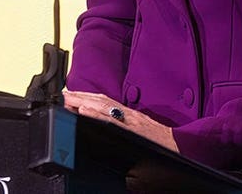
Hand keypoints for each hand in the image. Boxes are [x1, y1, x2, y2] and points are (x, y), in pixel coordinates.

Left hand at [63, 90, 178, 152]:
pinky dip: (97, 115)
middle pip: (100, 101)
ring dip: (83, 101)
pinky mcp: (132, 130)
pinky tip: (84, 111)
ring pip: (104, 107)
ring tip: (67, 99)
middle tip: (61, 94)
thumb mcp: (141, 131)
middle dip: (79, 97)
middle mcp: (128, 114)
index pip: (104, 101)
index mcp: (129, 115)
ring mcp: (130, 121)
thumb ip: (125, 128)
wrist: (180, 146)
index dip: (86, 96)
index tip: (69, 94)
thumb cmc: (161, 142)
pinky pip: (112, 121)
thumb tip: (108, 129)